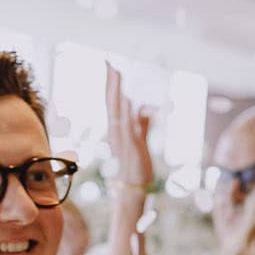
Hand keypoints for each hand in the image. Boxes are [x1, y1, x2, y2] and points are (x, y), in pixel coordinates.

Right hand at [105, 65, 154, 203]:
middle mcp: (116, 133)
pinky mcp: (132, 148)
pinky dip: (128, 114)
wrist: (132, 191)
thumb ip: (143, 125)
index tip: (110, 65)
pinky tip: (128, 101)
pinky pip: (129, 128)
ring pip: (118, 111)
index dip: (112, 84)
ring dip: (117, 92)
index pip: (113, 102)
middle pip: (112, 103)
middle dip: (111, 82)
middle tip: (109, 62)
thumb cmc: (136, 168)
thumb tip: (145, 110)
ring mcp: (123, 140)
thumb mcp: (140, 142)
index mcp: (117, 130)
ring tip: (116, 74)